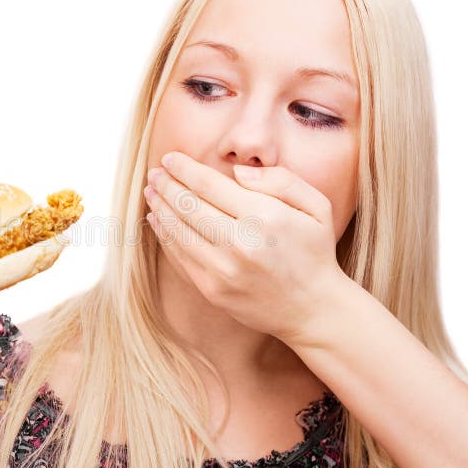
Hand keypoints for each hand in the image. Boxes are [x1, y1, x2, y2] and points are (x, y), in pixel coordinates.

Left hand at [143, 151, 345, 343]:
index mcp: (266, 217)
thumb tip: (236, 173)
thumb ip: (281, 180)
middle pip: (188, 206)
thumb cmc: (314, 251)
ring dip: (160, 208)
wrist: (313, 309)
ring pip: (178, 231)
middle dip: (166, 185)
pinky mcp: (212, 290)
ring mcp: (223, 270)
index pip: (210, 185)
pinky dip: (165, 235)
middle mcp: (241, 244)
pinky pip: (180, 257)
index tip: (169, 158)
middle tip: (154, 173)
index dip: (184, 169)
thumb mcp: (316, 205)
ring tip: (151, 192)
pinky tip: (158, 220)